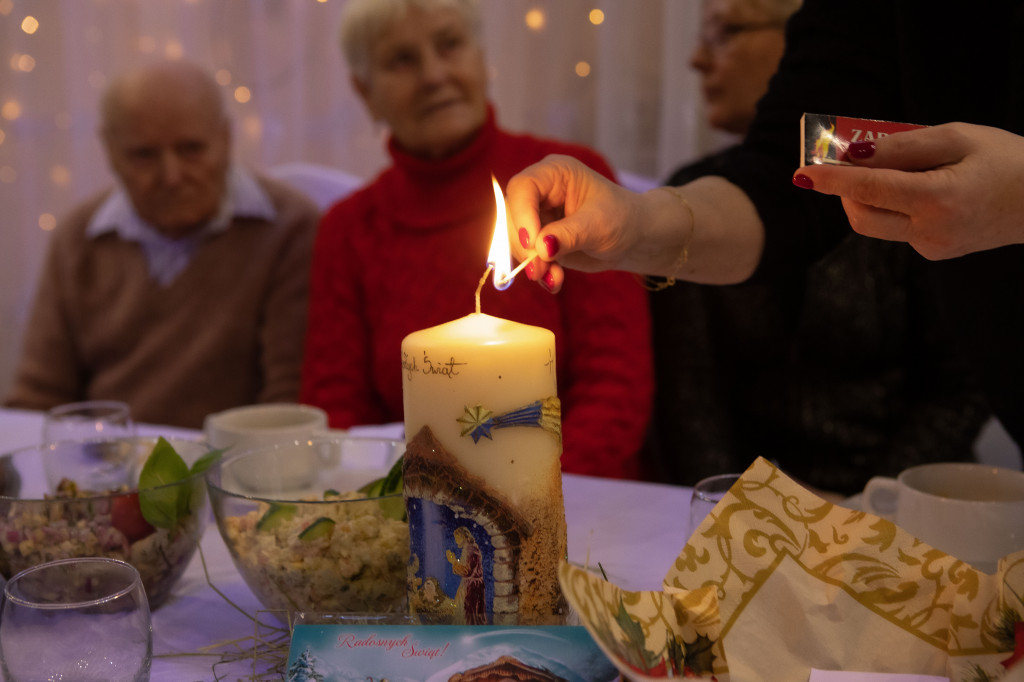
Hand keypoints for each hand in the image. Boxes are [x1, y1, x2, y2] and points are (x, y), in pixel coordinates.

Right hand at [506, 154, 648, 292]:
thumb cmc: (622, 219)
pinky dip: (539, 271)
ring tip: (554, 278)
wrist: (632, 238)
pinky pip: (527, 256)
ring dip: (532, 263)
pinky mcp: (539, 239)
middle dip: (525, 246)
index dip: (521, 215)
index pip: (523, 188)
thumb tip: (541, 248)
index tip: (532, 244)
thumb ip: (569, 235)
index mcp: (555, 173)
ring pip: (516, 240)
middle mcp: (541, 191)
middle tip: (540, 268)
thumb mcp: (599, 225)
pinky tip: (555, 280)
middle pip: (512, 216)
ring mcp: (538, 216)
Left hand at [793, 122, 1023, 259]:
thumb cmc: (1008, 160)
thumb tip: (853, 153)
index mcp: (937, 200)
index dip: (831, 180)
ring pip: (877, 223)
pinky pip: (898, 227)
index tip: (803, 173)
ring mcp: (932, 248)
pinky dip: (896, 205)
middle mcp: (930, 232)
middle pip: (861, 215)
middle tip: (845, 161)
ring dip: (870, 196)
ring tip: (896, 167)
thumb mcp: (958, 137)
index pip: (868, 190)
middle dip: (845, 190)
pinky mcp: (935, 252)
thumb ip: (902, 146)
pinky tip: (923, 187)